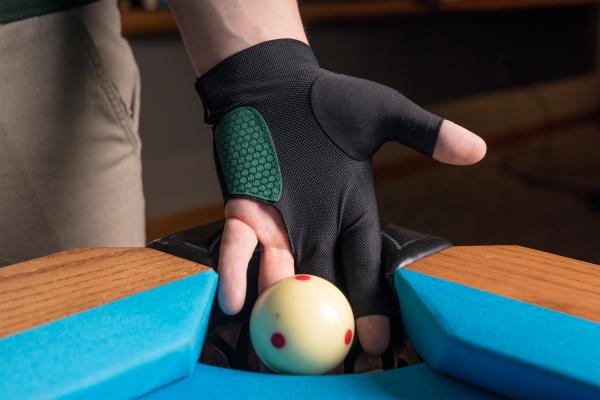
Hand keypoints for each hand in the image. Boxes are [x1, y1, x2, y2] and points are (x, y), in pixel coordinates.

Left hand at [217, 119, 484, 354]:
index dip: (371, 302)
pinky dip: (235, 271)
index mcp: (352, 211)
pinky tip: (235, 299)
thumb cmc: (329, 99)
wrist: (275, 84)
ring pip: (279, 274)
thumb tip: (478, 148)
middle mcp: (316, 226)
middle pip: (323, 283)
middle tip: (327, 363)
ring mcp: (277, 221)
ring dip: (278, 307)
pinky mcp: (243, 208)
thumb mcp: (382, 113)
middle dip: (324, 323)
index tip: (376, 341)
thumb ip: (425, 133)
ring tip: (280, 344)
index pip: (365, 264)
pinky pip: (238, 246)